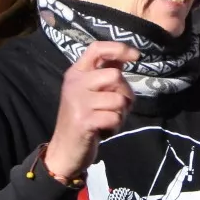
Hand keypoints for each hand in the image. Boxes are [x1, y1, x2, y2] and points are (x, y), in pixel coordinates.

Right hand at [43, 41, 137, 178]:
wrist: (64, 150)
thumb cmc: (81, 118)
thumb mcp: (89, 92)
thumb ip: (104, 74)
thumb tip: (124, 56)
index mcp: (75, 73)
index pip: (97, 49)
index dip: (119, 48)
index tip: (136, 56)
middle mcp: (75, 84)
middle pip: (115, 76)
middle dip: (125, 93)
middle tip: (118, 107)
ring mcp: (78, 102)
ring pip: (119, 99)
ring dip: (121, 114)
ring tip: (108, 120)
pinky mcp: (84, 121)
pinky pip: (115, 118)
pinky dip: (115, 126)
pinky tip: (104, 130)